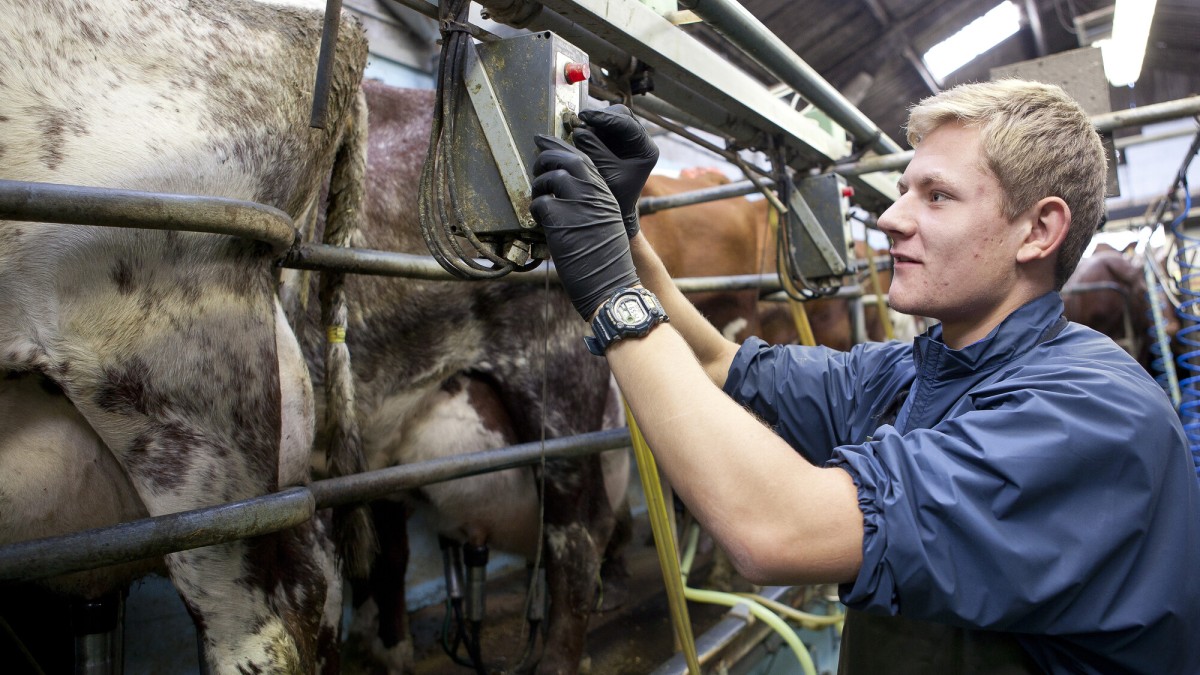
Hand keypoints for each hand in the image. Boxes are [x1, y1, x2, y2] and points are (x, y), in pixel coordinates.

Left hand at [530, 134, 639, 319]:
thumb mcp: (606, 222)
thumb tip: (565, 189)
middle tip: (536, 165)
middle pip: (565, 158)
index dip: (561, 148)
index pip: (582, 158)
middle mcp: (593, 191)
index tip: (545, 142)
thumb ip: (591, 202)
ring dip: (538, 186)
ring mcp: (577, 202)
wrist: (611, 283)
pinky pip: (539, 203)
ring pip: (549, 176)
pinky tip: (540, 221)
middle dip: (546, 157)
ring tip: (539, 199)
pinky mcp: (560, 218)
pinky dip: (535, 210)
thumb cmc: (607, 260)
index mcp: (605, 191)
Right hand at [572, 105, 658, 238]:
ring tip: (578, 133)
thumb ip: (594, 150)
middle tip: (580, 123)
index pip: (627, 123)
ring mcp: (628, 140)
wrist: (617, 210)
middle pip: (620, 116)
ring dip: (593, 124)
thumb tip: (578, 130)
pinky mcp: (616, 143)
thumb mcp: (606, 172)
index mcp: (646, 149)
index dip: (604, 118)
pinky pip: (602, 129)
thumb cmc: (616, 196)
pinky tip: (580, 136)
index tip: (584, 116)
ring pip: (610, 120)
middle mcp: (639, 141)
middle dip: (599, 118)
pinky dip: (591, 130)